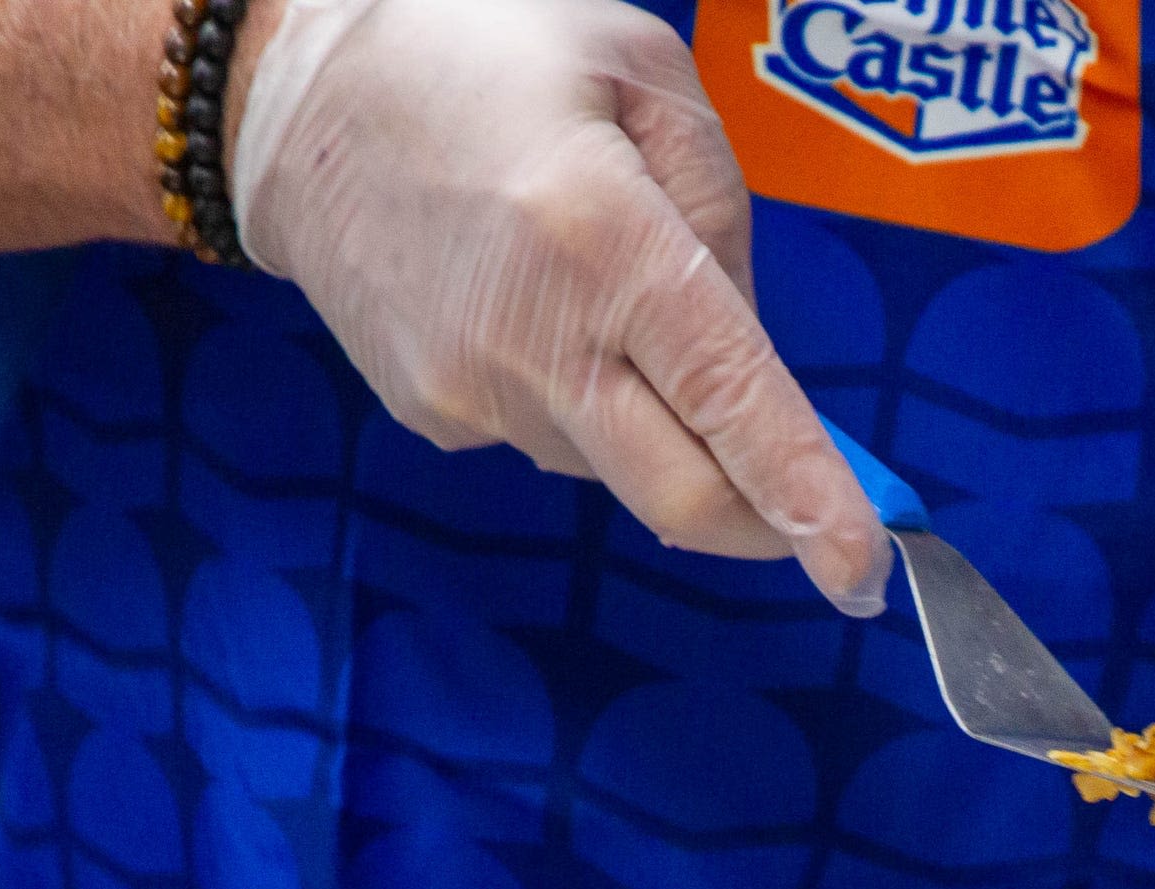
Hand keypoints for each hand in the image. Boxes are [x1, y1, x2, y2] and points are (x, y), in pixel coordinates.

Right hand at [232, 0, 889, 613]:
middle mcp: (529, 339)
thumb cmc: (481, 54)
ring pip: (623, 463)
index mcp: (598, 237)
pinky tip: (546, 314)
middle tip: (816, 511)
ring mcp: (470, 390)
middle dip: (767, 520)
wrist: (291, 99)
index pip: (728, 400)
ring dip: (662, 424)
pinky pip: (555, 439)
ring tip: (609, 297)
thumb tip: (755, 358)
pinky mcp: (433, 414)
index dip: (806, 495)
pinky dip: (589, 402)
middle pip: (681, 495)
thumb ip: (719, 217)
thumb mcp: (640, 74)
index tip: (863, 567)